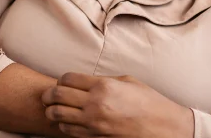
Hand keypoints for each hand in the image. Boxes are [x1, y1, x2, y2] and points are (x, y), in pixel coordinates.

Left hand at [41, 73, 193, 137]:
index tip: (63, 81)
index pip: (67, 78)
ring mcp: (94, 123)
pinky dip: (63, 124)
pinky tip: (68, 120)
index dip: (61, 79)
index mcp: (103, 86)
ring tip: (53, 108)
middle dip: (48, 94)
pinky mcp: (95, 137)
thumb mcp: (127, 81)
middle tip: (48, 95)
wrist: (163, 128)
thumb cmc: (148, 102)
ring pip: (58, 115)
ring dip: (52, 110)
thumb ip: (102, 80)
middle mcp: (95, 104)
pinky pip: (68, 130)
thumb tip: (83, 81)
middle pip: (57, 95)